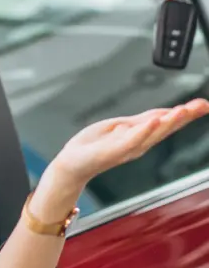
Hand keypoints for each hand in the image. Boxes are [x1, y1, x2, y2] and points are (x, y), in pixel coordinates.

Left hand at [51, 99, 208, 185]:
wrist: (73, 163)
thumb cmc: (94, 146)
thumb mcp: (122, 126)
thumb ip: (142, 120)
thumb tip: (164, 113)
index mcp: (141, 136)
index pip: (167, 121)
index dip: (187, 113)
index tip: (204, 105)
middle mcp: (139, 144)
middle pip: (166, 127)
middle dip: (185, 116)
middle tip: (202, 106)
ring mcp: (128, 148)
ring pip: (153, 133)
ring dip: (170, 121)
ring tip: (184, 110)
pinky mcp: (114, 151)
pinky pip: (132, 140)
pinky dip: (144, 130)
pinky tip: (154, 122)